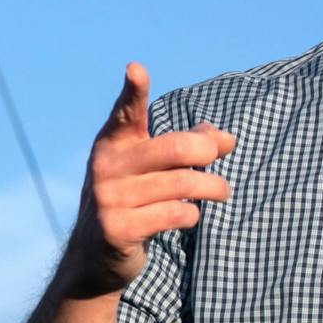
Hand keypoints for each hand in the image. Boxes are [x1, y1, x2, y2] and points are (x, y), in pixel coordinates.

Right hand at [61, 63, 235, 296]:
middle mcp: (106, 165)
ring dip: (212, 187)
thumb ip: (188, 146)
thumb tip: (227, 138)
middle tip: (220, 155)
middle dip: (207, 151)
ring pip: (182, 184)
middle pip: (175, 149)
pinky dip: (191, 215)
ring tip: (221, 191)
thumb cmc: (134, 197)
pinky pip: (173, 214)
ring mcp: (109, 198)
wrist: (95, 254)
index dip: (133, 90)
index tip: (136, 68)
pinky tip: (188, 216)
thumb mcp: (153, 166)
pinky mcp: (117, 229)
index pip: (126, 111)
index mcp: (113, 141)